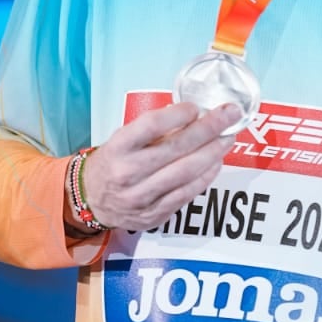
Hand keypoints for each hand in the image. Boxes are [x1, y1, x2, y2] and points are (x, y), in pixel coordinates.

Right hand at [78, 99, 241, 229]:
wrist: (91, 200)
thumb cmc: (113, 162)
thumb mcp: (122, 139)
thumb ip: (153, 129)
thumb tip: (193, 116)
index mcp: (117, 148)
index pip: (151, 125)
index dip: (178, 114)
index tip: (196, 107)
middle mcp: (127, 173)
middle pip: (176, 148)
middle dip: (209, 129)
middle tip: (230, 115)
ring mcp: (141, 197)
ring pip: (186, 172)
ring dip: (213, 152)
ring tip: (228, 138)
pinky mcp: (154, 214)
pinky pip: (187, 193)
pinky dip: (206, 176)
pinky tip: (216, 162)